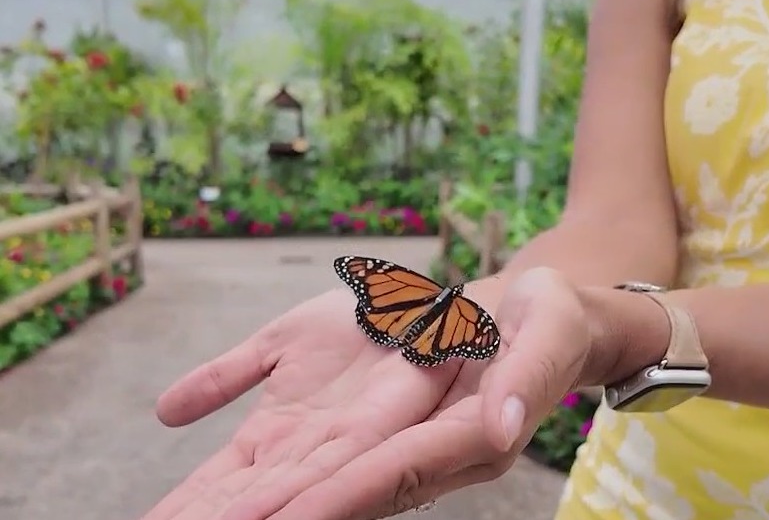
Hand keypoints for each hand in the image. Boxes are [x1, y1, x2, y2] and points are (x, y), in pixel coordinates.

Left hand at [143, 267, 601, 519]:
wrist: (518, 313)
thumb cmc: (545, 323)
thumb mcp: (548, 333)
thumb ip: (527, 376)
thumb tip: (499, 430)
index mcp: (459, 437)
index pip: (390, 475)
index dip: (334, 501)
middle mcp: (403, 448)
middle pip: (325, 493)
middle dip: (260, 517)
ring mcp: (365, 432)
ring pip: (291, 476)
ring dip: (228, 503)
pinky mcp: (342, 409)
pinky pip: (284, 434)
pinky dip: (229, 440)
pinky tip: (177, 434)